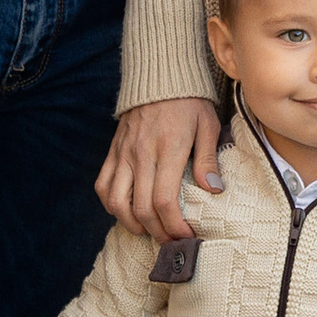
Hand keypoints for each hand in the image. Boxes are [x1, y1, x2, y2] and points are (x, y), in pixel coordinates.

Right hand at [97, 97, 222, 240]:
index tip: (186, 235)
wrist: (159, 76)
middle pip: (141, 209)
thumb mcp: (208, 125)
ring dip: (132, 224)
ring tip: (150, 230)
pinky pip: (103, 185)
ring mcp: (123, 154)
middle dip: (157, 233)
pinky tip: (127, 212)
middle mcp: (142, 154)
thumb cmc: (190, 102)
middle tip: (172, 240)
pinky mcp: (113, 151)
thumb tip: (213, 190)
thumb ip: (209, 158)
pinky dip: (111, 205)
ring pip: (116, 202)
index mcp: (169, 149)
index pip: (164, 200)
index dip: (174, 225)